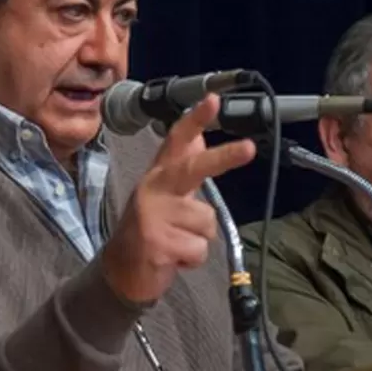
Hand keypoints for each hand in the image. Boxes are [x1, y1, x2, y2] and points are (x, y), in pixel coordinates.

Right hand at [100, 93, 256, 304]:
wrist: (121, 270)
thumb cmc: (151, 231)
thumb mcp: (164, 195)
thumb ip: (181, 168)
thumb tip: (198, 138)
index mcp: (159, 176)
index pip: (176, 142)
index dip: (195, 120)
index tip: (213, 100)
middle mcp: (154, 189)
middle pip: (193, 169)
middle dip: (223, 158)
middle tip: (249, 148)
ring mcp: (153, 215)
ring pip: (206, 221)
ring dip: (199, 239)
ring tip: (178, 243)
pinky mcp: (156, 242)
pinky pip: (198, 248)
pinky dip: (192, 259)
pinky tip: (173, 258)